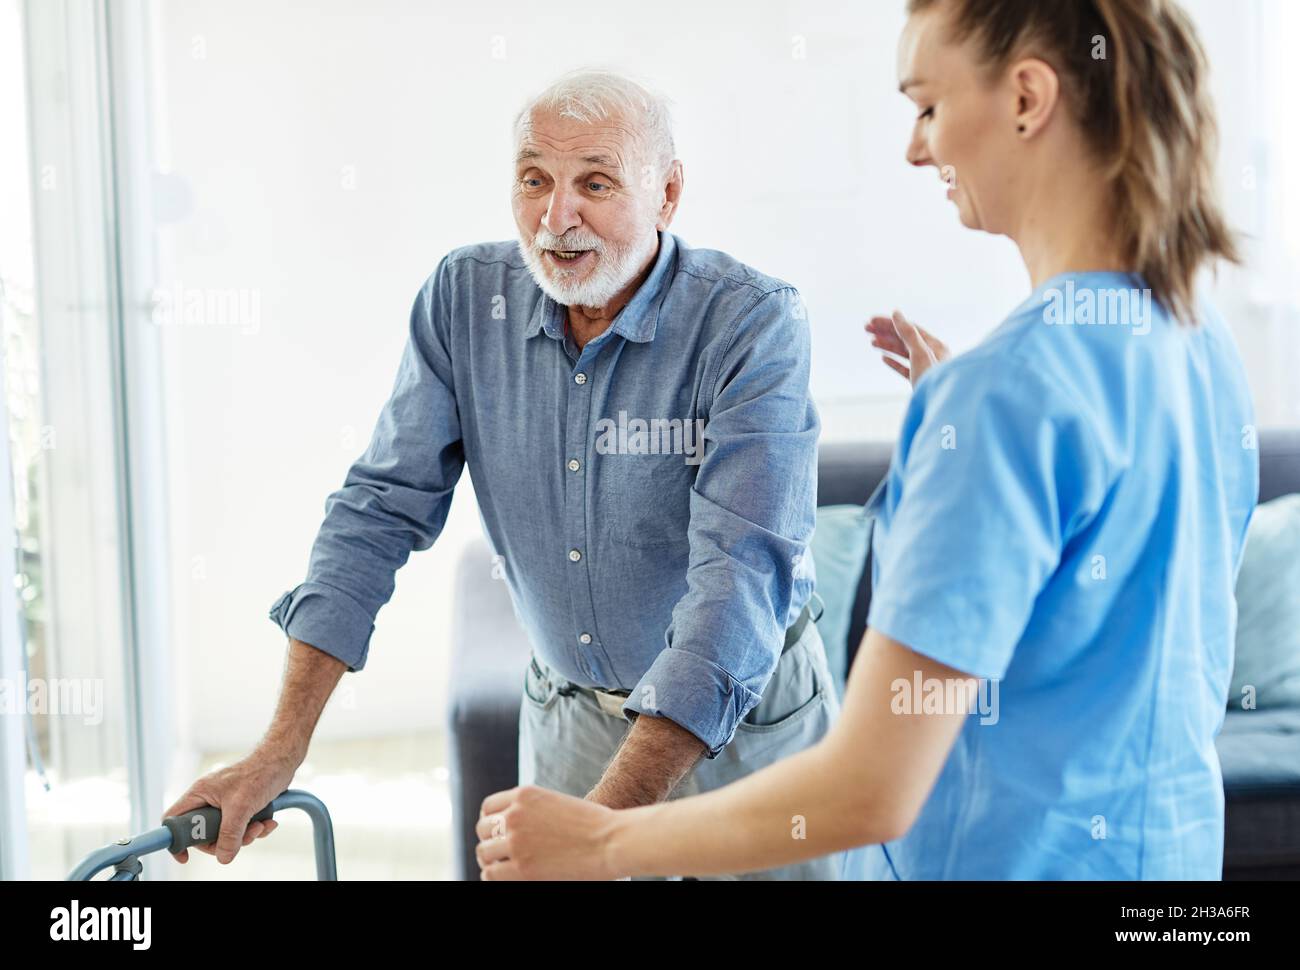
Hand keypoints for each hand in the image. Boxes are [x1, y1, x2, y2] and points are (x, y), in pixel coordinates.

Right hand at [162, 744, 299, 864]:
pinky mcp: (240, 807)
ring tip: (260, 825)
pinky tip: (268, 822)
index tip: (186, 856)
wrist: (282, 761)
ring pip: (225, 833)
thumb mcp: (241, 807)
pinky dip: (254, 829)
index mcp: (200, 793)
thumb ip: (230, 834)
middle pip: (203, 833)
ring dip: (244, 835)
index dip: (176, 839)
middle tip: (240, 838)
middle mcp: (208, 799)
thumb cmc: (259, 773)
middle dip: (224, 840)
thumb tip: (223, 857)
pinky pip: (240, 828)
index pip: (174, 819)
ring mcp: (224, 804)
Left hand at [476, 785, 617, 880]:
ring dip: (492, 860)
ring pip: (484, 852)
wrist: (611, 840)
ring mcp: (516, 840)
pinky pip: (491, 873)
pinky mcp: (521, 867)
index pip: (489, 808)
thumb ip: (534, 812)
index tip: (498, 833)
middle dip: (490, 841)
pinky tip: (507, 877)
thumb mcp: (557, 805)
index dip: (491, 822)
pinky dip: (494, 876)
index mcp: (525, 794)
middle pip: (482, 829)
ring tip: (504, 867)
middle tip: (501, 853)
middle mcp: (515, 814)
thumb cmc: (594, 825)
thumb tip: (517, 831)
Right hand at [865, 310, 949, 387]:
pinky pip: (906, 369)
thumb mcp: (920, 353)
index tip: (872, 321)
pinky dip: (894, 362)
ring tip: (872, 342)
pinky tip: (884, 358)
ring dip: (887, 346)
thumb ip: (908, 333)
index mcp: (935, 346)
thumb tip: (896, 314)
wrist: (942, 411)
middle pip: (905, 339)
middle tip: (866, 329)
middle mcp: (932, 355)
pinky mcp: (920, 382)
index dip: (890, 323)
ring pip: (904, 353)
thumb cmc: (934, 381)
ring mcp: (926, 369)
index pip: (909, 328)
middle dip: (886, 333)